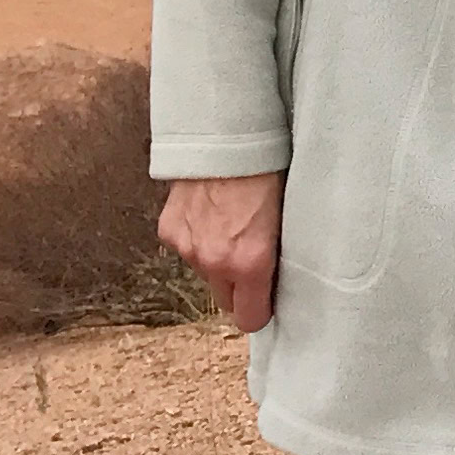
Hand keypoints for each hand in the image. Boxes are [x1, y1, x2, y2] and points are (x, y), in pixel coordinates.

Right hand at [157, 172, 285, 332]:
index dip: (260, 310)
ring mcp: (188, 248)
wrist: (224, 136)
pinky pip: (186, 247)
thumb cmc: (266, 170)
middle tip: (252, 258)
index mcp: (250, 262)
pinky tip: (210, 211)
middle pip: (225, 300)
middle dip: (239, 286)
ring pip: (205, 271)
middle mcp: (215, 262)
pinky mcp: (169, 230)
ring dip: (217, 258)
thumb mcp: (285, 218)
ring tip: (232, 223)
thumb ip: (276, 254)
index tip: (267, 299)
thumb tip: (278, 278)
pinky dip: (197, 236)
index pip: (250, 318)